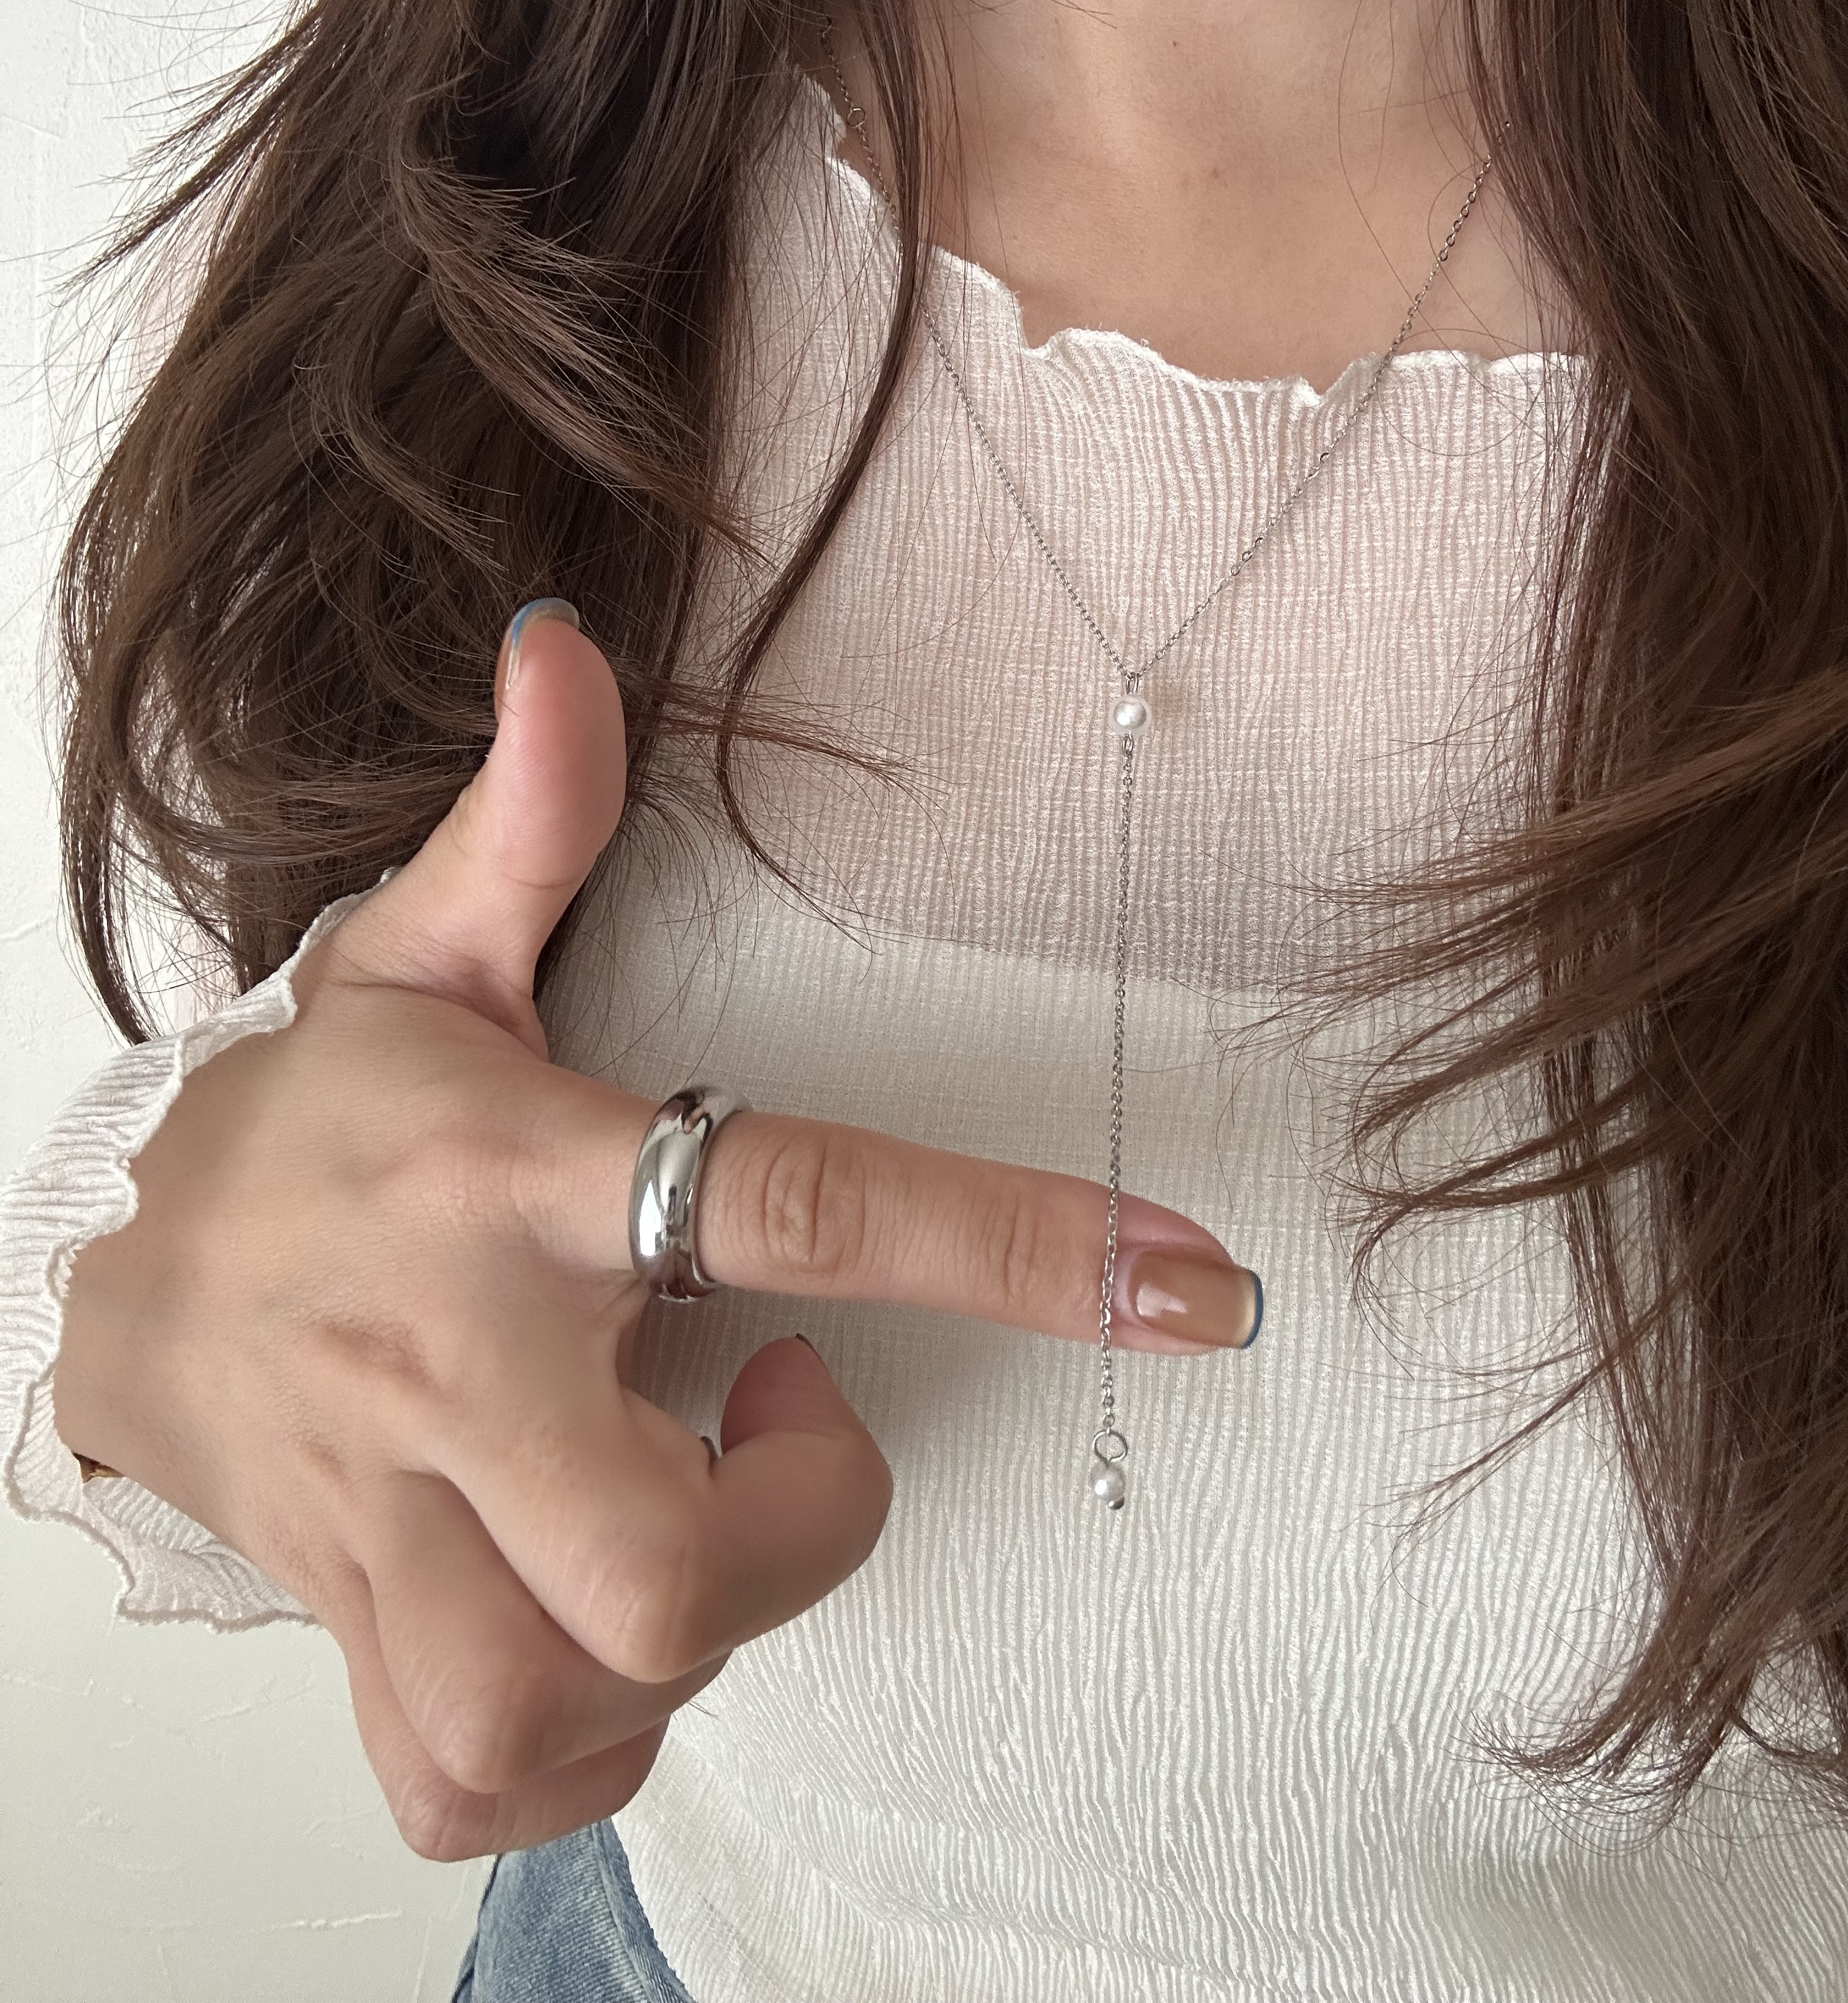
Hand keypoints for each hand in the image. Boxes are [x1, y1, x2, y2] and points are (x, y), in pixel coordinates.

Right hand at [53, 603, 1259, 1858]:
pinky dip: (572, 1756)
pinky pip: (468, 1774)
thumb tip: (566, 644)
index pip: (796, 1201)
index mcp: (515, 1176)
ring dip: (682, 1651)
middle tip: (778, 1427)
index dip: (1014, 1248)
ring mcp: (388, 1513)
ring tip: (678, 1526)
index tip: (1193, 1282)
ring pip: (557, 1698)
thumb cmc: (311, 1114)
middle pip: (661, 1562)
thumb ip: (526, 815)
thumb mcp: (418, 948)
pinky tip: (596, 1644)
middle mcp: (456, 1361)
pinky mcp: (346, 1615)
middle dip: (791, 1536)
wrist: (112, 1264)